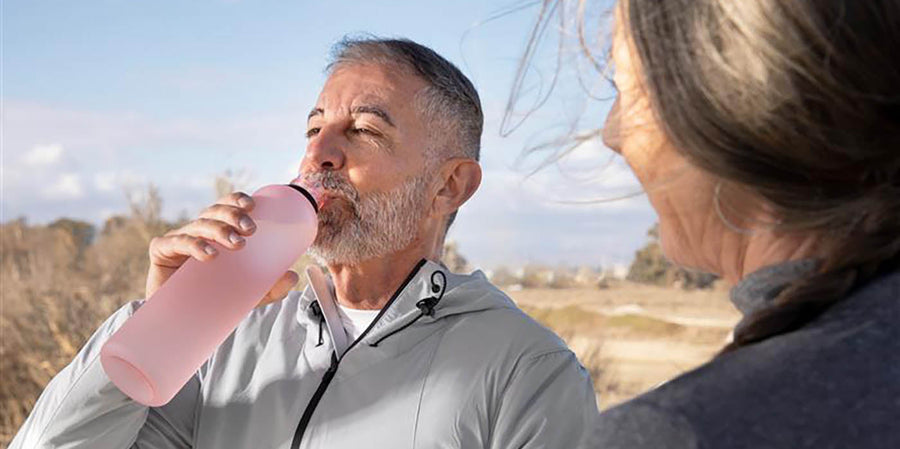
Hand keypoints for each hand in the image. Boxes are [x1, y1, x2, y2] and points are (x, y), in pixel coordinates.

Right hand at [145, 191, 299, 306]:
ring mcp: (179, 240)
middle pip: (214, 212)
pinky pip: (176, 242)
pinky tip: (208, 254)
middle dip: (232, 215)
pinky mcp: (162, 252)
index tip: (253, 205)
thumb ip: (270, 287)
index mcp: (217, 233)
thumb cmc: (213, 299)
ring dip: (219, 230)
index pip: (226, 207)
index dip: (236, 200)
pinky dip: (193, 245)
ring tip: (237, 244)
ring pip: (199, 225)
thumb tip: (293, 276)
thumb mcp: (248, 294)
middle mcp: (198, 232)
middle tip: (250, 230)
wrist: (181, 322)